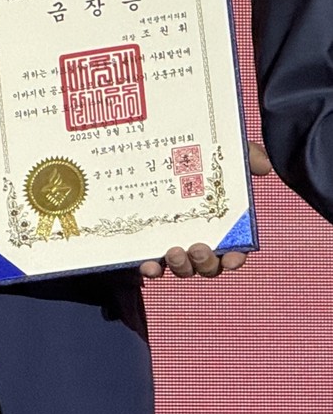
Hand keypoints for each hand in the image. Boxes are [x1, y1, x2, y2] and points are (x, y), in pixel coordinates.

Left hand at [140, 141, 271, 279]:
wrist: (152, 146)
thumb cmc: (195, 152)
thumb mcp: (222, 149)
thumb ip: (246, 154)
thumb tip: (264, 164)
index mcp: (220, 222)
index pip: (234, 249)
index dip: (236, 258)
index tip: (233, 258)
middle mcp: (198, 236)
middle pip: (208, 264)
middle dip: (206, 263)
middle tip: (198, 249)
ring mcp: (172, 240)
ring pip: (181, 267)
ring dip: (181, 266)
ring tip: (174, 252)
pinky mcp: (148, 239)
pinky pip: (151, 262)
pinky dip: (151, 268)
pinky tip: (148, 264)